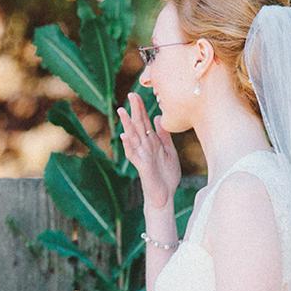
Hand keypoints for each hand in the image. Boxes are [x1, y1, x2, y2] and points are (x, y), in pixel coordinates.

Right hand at [116, 92, 180, 210]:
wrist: (165, 195)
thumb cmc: (166, 175)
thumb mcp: (169, 151)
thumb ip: (163, 136)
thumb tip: (158, 118)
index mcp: (152, 142)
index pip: (145, 122)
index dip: (141, 109)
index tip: (137, 94)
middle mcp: (144, 147)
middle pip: (138, 126)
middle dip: (134, 111)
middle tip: (130, 95)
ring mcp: (142, 156)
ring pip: (133, 138)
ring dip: (127, 125)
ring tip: (122, 112)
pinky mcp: (142, 167)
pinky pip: (134, 155)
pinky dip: (128, 145)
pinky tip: (124, 136)